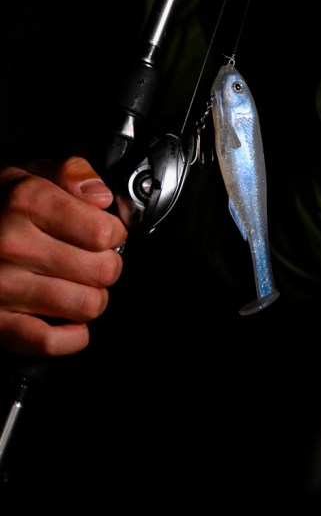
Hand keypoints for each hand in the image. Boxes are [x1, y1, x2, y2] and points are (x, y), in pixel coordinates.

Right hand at [0, 157, 127, 356]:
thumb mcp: (28, 174)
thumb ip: (72, 173)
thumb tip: (100, 195)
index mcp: (25, 203)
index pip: (105, 233)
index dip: (114, 233)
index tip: (104, 232)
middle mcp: (12, 244)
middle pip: (104, 271)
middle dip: (106, 265)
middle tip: (89, 259)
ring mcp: (3, 286)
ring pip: (88, 305)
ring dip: (91, 298)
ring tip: (75, 284)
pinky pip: (52, 341)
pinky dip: (71, 336)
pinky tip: (67, 319)